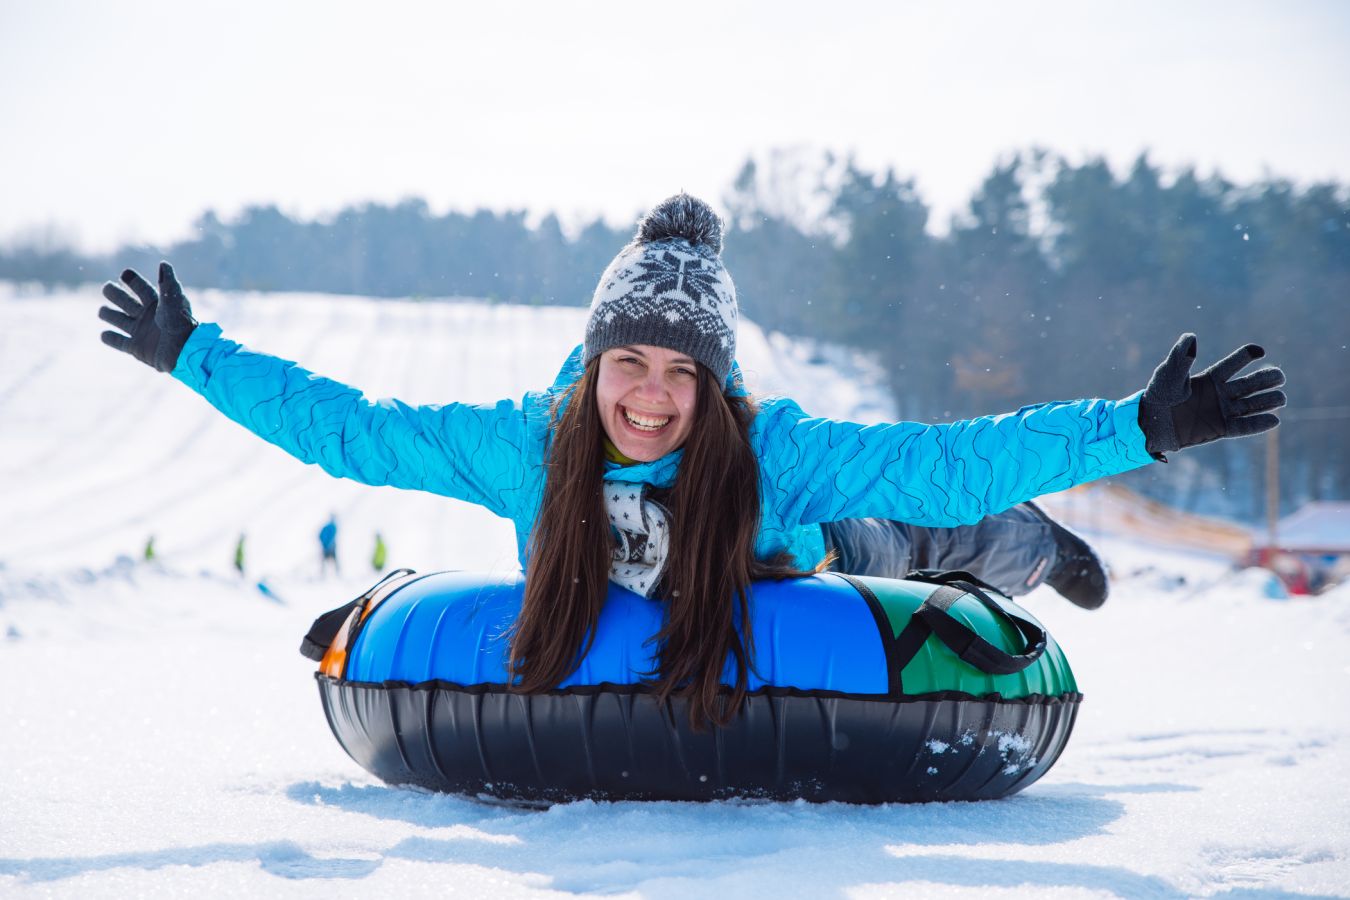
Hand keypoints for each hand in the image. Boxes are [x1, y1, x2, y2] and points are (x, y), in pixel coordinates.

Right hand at [99, 262, 197, 372]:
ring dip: (109, 315)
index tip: (125, 274)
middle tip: (106, 287)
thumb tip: (163, 263)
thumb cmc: (180, 323)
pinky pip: (120, 343)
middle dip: (115, 294)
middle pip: (125, 302)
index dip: (133, 280)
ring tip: (102, 312)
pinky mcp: (137, 348)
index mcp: (156, 304)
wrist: (184, 351)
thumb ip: (167, 282)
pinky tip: (103, 334)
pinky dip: (111, 339)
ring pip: (119, 320)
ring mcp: (141, 332)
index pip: (141, 288)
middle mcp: (147, 317)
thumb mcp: (174, 300)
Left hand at [1138, 333, 1285, 459]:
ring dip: (1268, 401)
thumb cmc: (1158, 394)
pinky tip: (1275, 420)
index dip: (1247, 356)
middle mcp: (1220, 393)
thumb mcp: (1169, 373)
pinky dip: (1258, 424)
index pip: (1234, 364)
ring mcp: (1221, 411)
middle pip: (1249, 384)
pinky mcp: (1220, 429)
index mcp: (1210, 377)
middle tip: (1280, 377)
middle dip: (1266, 380)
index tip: (1259, 351)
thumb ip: (1181, 356)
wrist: (1151, 422)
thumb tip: (1192, 336)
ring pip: (1251, 405)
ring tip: (1281, 398)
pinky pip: (1243, 427)